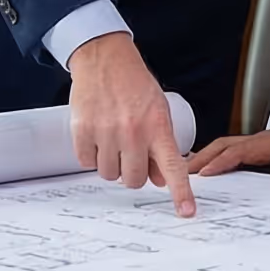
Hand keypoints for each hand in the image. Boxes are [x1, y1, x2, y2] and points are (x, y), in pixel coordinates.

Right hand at [68, 33, 196, 216]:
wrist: (104, 58)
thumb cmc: (134, 84)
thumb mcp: (158, 111)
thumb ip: (161, 146)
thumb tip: (161, 180)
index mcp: (157, 127)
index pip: (173, 167)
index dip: (181, 193)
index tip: (187, 212)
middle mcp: (134, 133)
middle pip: (134, 180)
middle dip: (133, 171)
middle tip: (131, 152)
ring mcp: (107, 133)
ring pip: (109, 174)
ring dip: (111, 163)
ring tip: (113, 139)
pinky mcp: (83, 131)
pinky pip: (87, 162)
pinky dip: (91, 155)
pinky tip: (97, 135)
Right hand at [185, 128, 269, 178]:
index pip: (241, 151)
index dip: (222, 162)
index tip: (205, 173)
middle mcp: (259, 140)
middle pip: (223, 146)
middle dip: (202, 159)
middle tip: (182, 174)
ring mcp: (255, 143)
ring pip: (223, 147)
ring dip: (203, 158)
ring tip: (184, 173)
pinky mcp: (255, 149)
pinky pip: (228, 151)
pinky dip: (211, 157)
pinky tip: (201, 167)